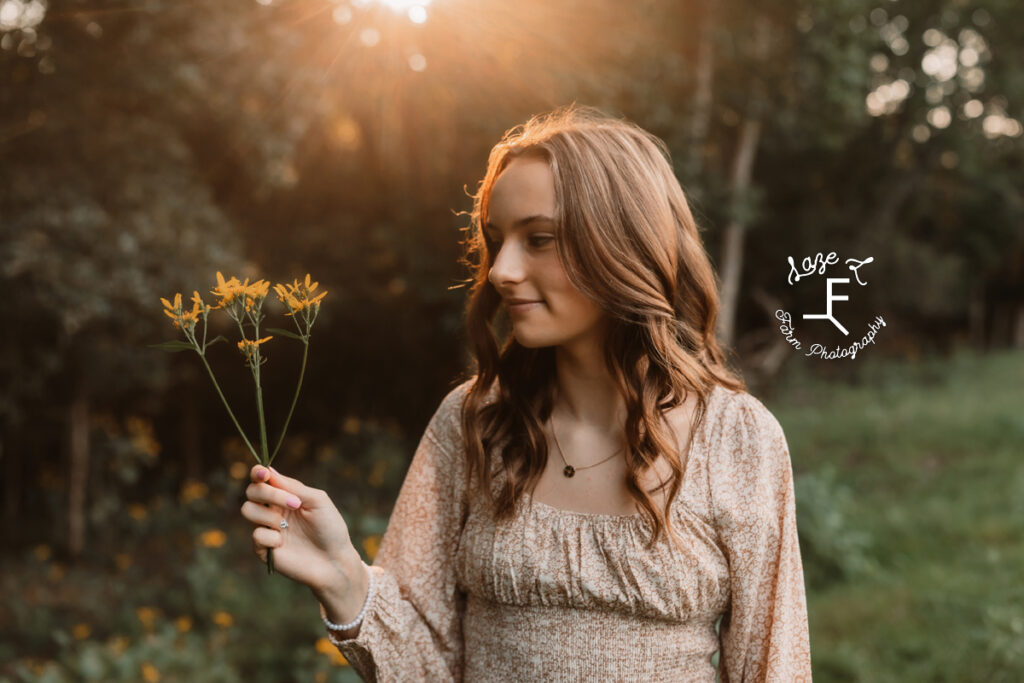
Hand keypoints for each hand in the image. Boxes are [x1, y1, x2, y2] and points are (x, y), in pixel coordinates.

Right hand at [241, 465, 362, 594]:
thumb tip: (269, 471)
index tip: (263, 473)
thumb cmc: (330, 528)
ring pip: (247, 510)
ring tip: (286, 525)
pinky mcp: (263, 548)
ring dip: (269, 515)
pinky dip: (271, 537)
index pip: (262, 479)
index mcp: (285, 495)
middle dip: (268, 494)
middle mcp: (273, 509)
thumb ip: (294, 487)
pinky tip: (283, 544)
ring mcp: (267, 528)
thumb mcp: (317, 501)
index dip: (258, 473)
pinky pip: (256, 535)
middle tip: (294, 503)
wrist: (334, 560)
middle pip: (251, 491)